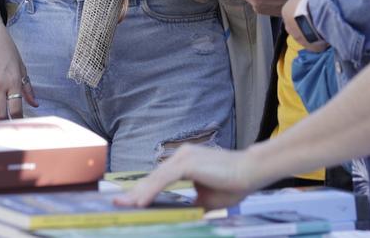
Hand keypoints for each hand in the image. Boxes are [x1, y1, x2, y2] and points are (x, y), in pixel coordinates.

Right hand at [0, 13, 37, 120]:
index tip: (18, 122)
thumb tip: (34, 104)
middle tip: (6, 124)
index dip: (17, 119)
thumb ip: (27, 88)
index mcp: (14, 81)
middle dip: (4, 122)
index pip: (16, 109)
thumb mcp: (21, 67)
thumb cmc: (6, 49)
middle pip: (0, 114)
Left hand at [115, 144, 258, 209]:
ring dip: (139, 193)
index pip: (159, 178)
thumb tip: (180, 214)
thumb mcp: (207, 199)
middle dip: (134, 192)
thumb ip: (191, 203)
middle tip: (117, 203)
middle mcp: (181, 156)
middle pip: (153, 177)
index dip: (143, 190)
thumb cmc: (234, 184)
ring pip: (155, 178)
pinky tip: (141, 202)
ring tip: (125, 206)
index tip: (129, 202)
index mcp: (185, 162)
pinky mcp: (187, 163)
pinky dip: (151, 191)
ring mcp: (183, 157)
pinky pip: (164, 180)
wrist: (252, 172)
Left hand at [281, 0, 328, 51]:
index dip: (303, 9)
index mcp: (286, 12)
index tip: (313, 7)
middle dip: (306, 21)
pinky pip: (316, 44)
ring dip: (313, 31)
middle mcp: (289, 27)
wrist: (321, 13)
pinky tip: (328, 33)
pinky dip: (321, 40)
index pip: (292, 11)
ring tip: (324, 25)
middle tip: (318, 17)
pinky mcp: (311, 48)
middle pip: (297, 24)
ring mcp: (299, 39)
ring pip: (306, 35)